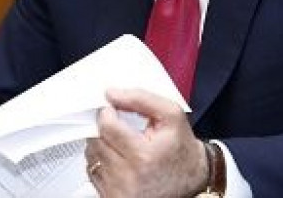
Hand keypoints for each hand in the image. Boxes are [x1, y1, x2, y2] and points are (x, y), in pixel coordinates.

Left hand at [85, 88, 206, 197]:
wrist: (191, 179)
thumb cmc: (180, 147)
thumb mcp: (171, 115)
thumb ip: (141, 98)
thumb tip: (111, 94)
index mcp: (143, 155)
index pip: (106, 126)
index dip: (107, 112)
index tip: (113, 109)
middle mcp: (128, 177)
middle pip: (96, 140)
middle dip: (103, 128)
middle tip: (118, 125)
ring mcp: (118, 191)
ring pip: (91, 156)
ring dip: (101, 144)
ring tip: (120, 142)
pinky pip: (93, 172)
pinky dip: (101, 161)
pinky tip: (118, 158)